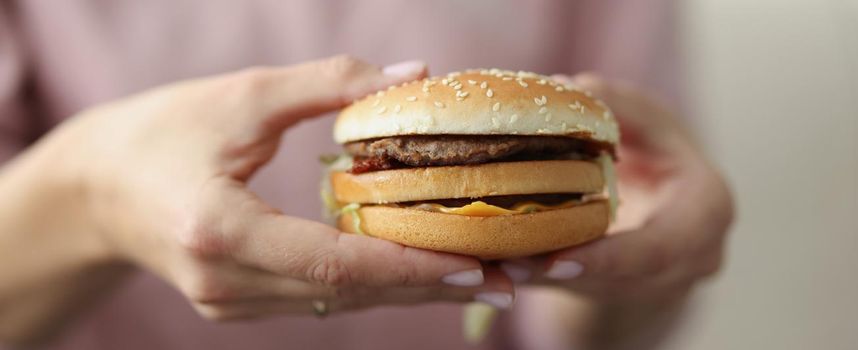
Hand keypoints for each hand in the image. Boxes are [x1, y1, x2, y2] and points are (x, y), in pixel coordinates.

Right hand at [54, 56, 511, 319]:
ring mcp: (231, 305)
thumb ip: (329, 83)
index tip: (475, 262)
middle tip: (510, 279)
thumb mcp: (241, 96)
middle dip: (431, 286)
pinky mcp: (237, 307)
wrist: (93, 190)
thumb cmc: (161, 132)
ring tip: (485, 276)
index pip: (333, 262)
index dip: (408, 265)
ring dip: (411, 291)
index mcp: (220, 231)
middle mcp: (226, 283)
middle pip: (349, 296)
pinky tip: (423, 272)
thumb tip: (415, 75)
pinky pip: (321, 301)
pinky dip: (373, 286)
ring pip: (341, 305)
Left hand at [505, 73, 732, 301]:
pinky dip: (542, 279)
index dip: (608, 258)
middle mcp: (693, 260)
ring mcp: (662, 286)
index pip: (659, 248)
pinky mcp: (627, 295)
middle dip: (564, 274)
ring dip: (544, 280)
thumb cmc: (658, 150)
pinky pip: (582, 291)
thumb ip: (617, 102)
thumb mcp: (648, 118)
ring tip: (496, 265)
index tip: (556, 260)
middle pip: (623, 279)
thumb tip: (566, 87)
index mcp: (707, 212)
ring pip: (597, 291)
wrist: (668, 200)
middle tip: (509, 267)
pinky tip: (500, 266)